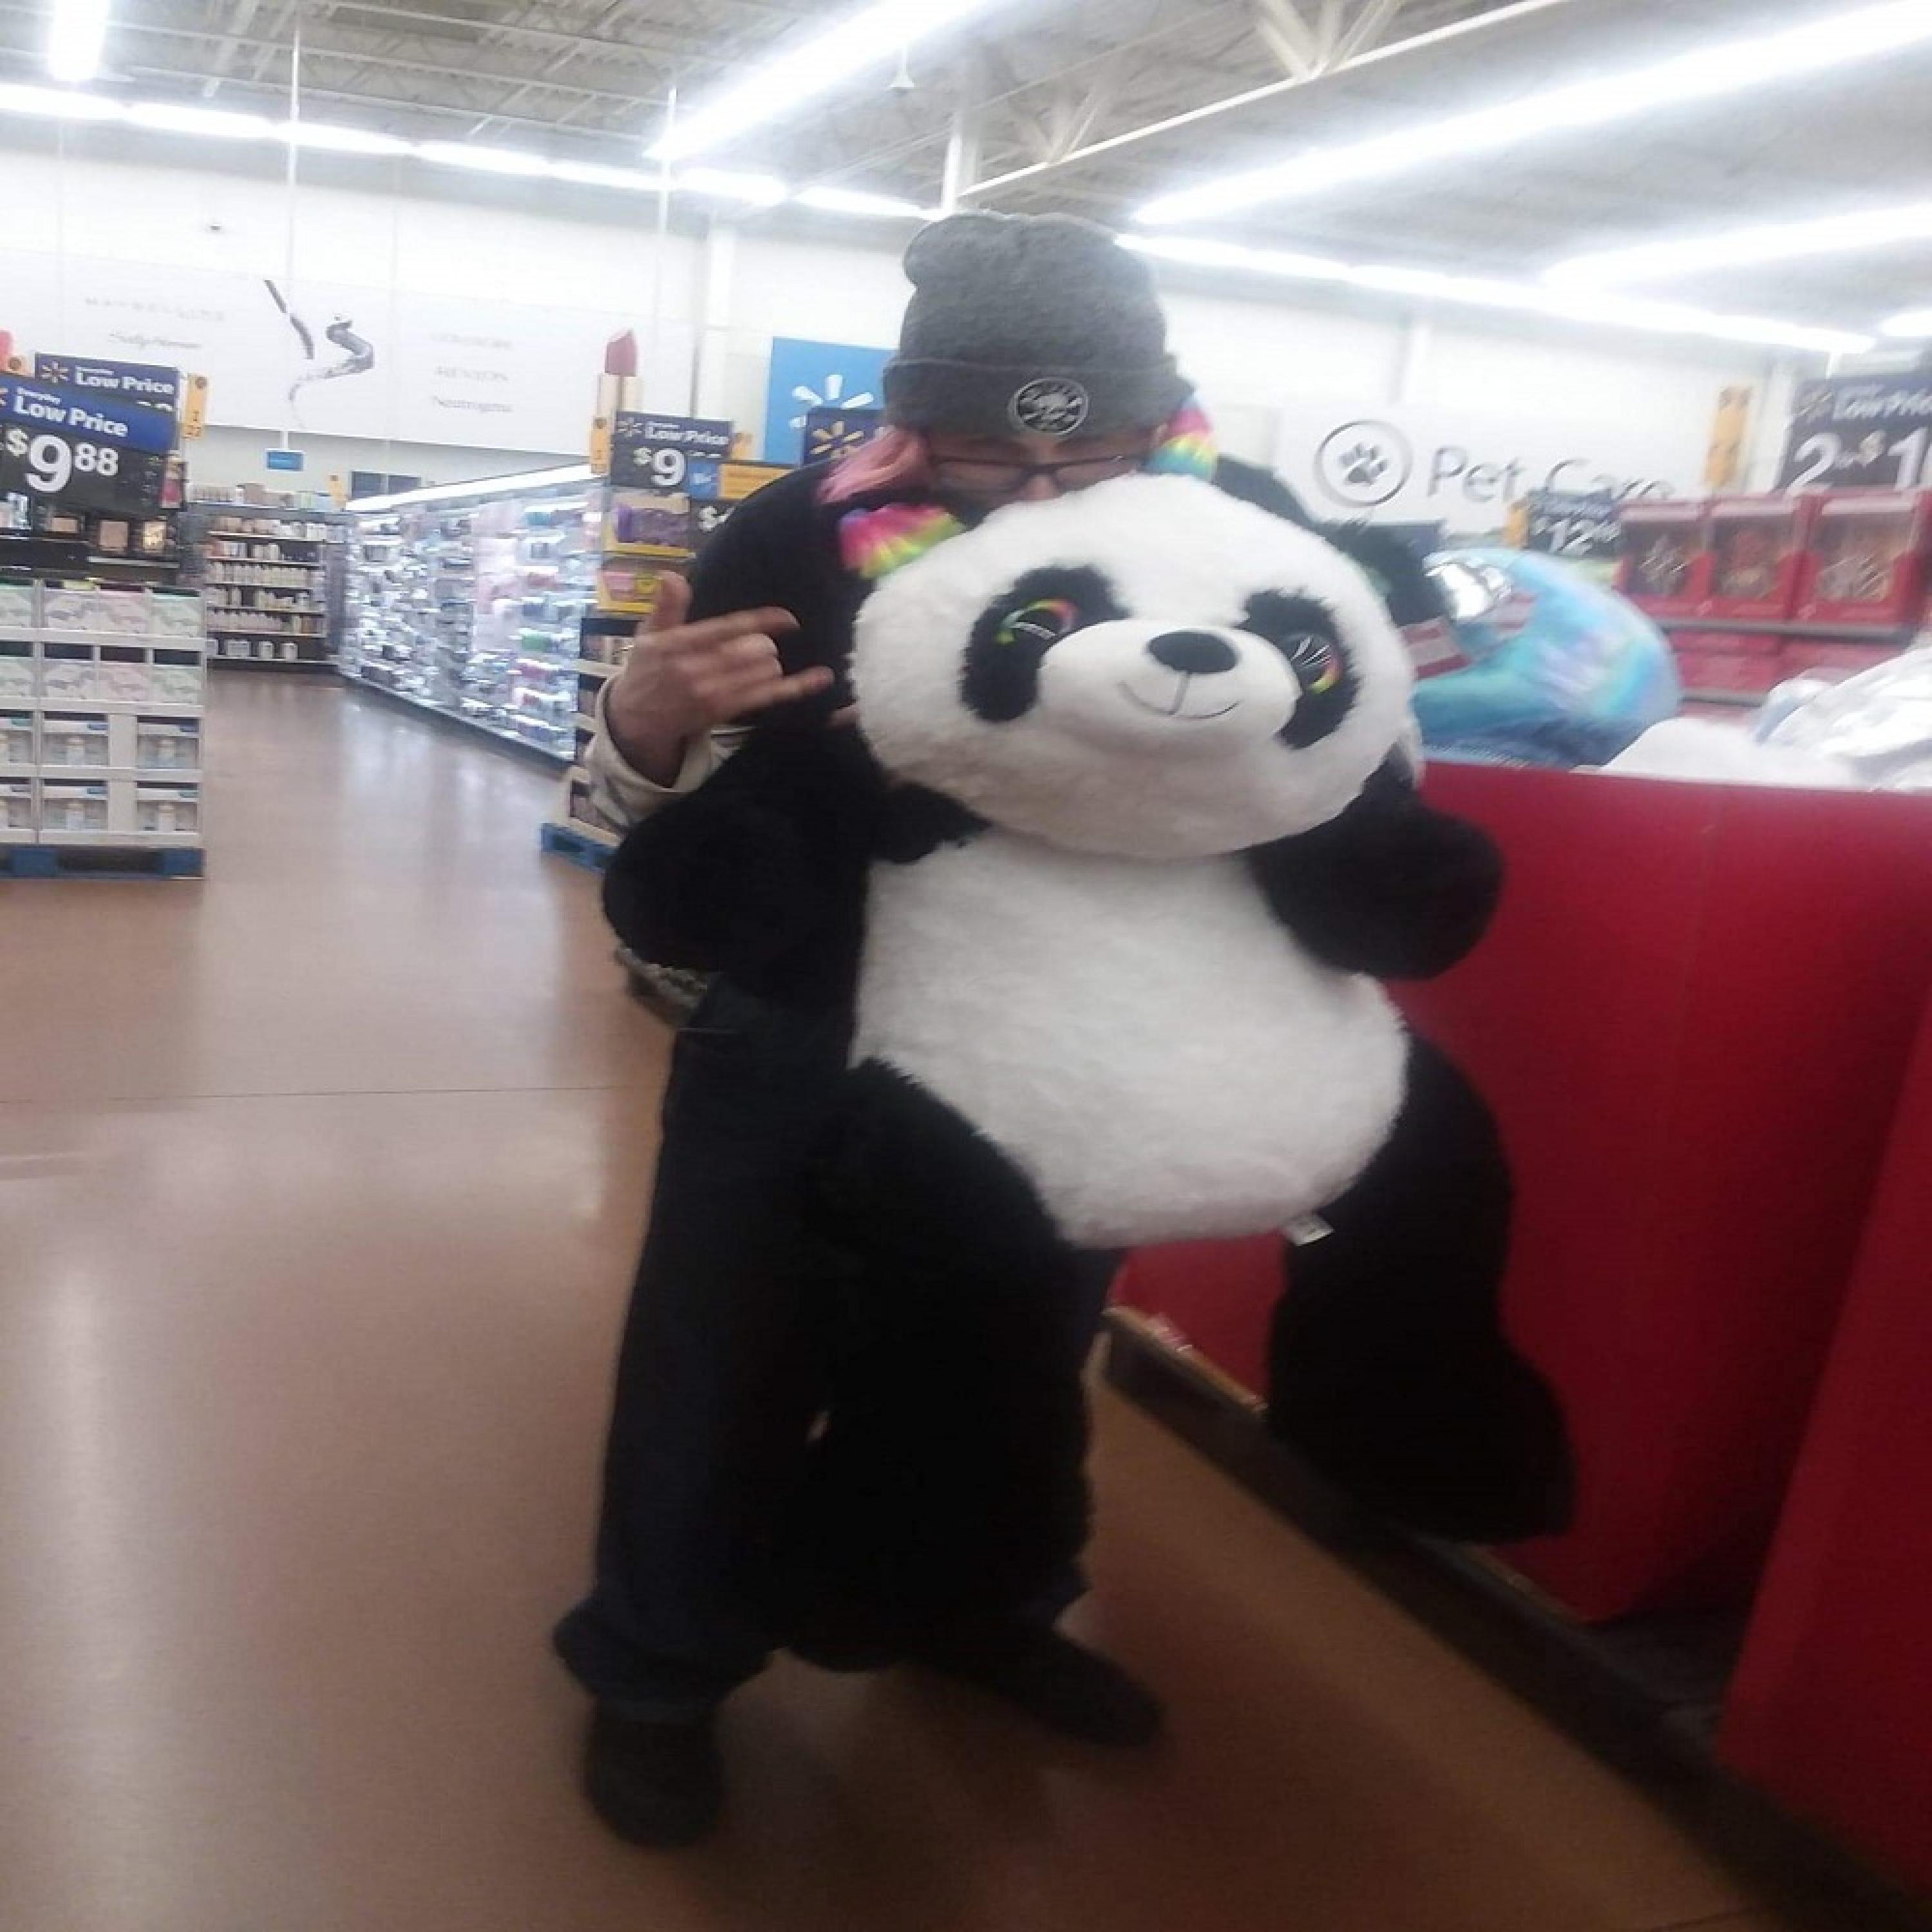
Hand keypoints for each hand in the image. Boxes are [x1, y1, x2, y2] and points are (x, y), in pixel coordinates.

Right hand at [604, 574, 829, 785]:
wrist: (635, 720)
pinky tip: (821, 678)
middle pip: (750, 652)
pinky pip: (766, 698)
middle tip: (761, 645)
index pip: (727, 628)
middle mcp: (695, 670)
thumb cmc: (647, 670)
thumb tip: (671, 576)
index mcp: (678, 645)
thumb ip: (665, 607)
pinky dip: (795, 688)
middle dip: (764, 645)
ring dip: (771, 665)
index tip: (788, 618)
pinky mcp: (723, 713)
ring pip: (761, 673)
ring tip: (763, 663)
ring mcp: (711, 694)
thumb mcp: (648, 634)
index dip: (761, 621)